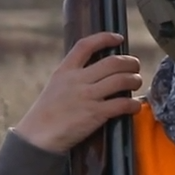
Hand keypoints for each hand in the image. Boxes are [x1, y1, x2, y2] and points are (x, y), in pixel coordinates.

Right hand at [13, 32, 143, 153]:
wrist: (38, 137)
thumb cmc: (47, 113)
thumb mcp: (55, 85)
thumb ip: (74, 76)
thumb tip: (97, 70)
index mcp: (65, 71)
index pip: (85, 46)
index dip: (104, 38)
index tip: (118, 38)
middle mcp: (77, 80)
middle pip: (112, 62)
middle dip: (130, 62)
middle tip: (135, 66)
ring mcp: (87, 96)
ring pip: (122, 80)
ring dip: (134, 80)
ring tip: (136, 82)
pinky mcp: (95, 114)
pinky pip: (122, 104)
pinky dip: (133, 104)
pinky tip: (134, 106)